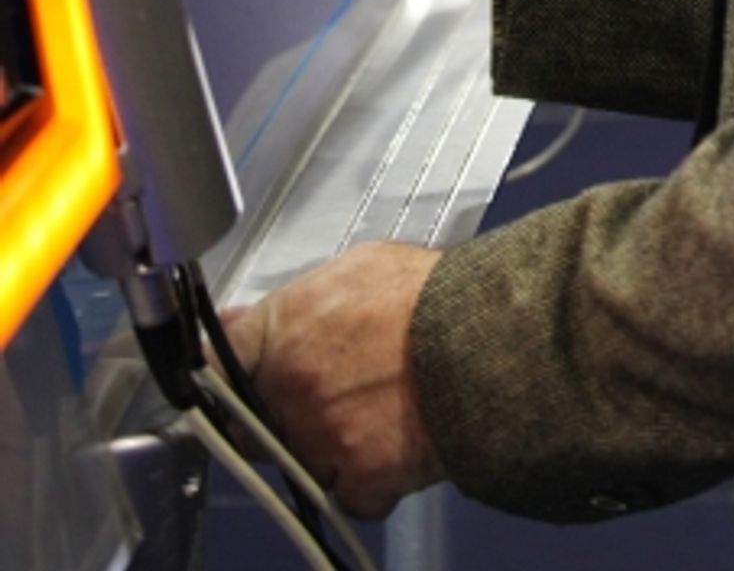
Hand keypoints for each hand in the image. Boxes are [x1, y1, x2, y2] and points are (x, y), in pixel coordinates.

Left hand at [222, 242, 443, 520]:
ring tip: (375, 414)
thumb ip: (294, 301)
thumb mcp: (355, 268)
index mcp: (281, 331)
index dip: (220, 376)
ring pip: (301, 461)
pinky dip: (369, 481)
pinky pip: (348, 496)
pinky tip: (396, 444)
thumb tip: (249, 320)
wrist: (486, 337)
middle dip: (275, 417)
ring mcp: (320, 439)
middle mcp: (288, 389)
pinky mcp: (359, 481)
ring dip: (326, 449)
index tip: (226, 385)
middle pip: (252, 424)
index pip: (216, 363)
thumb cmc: (427, 294)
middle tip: (322, 398)